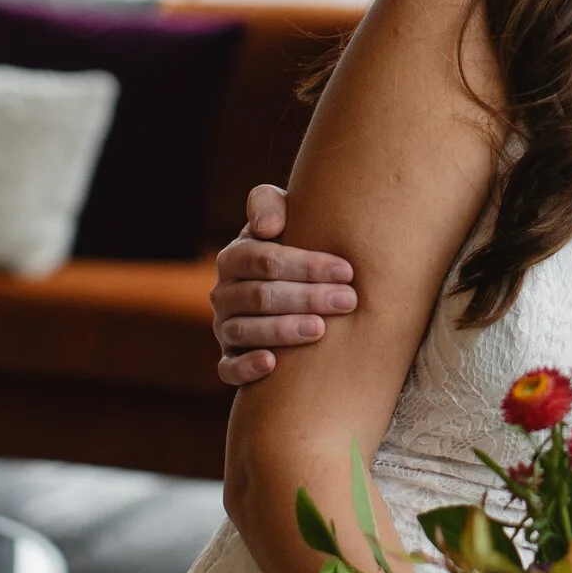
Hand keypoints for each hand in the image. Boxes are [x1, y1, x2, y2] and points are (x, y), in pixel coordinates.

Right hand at [209, 184, 355, 385]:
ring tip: (321, 329)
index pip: (264, 259)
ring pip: (246, 331)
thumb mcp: (284, 217)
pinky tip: (272, 364)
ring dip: (284, 330)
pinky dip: (246, 367)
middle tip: (348, 300)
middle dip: (307, 297)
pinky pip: (228, 368)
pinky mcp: (229, 359)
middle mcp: (224, 293)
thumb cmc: (294, 246)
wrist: (291, 286)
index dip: (305, 265)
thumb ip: (270, 204)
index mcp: (234, 257)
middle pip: (261, 296)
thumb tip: (267, 226)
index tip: (346, 270)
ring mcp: (224, 328)